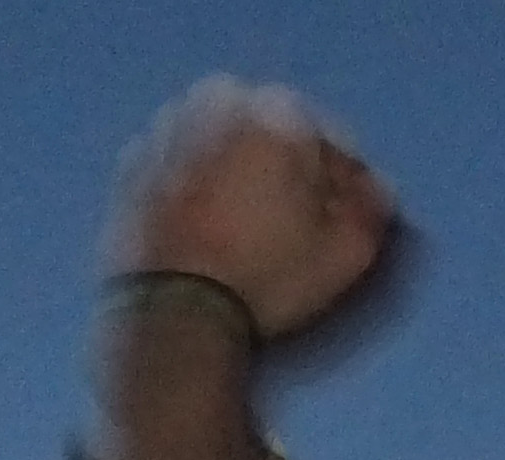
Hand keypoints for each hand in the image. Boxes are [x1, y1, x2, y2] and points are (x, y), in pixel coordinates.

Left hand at [106, 78, 398, 342]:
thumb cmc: (269, 277)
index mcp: (276, 112)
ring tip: (250, 229)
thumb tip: (373, 186)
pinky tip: (209, 231)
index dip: (345, 187)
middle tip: (296, 225)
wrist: (174, 311)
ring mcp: (166, 130)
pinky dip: (198, 188)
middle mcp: (217, 103)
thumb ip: (371, 207)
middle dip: (287, 172)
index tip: (345, 223)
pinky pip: (182, 168)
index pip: (329, 142)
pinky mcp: (131, 165)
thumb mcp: (348, 253)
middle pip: (270, 136)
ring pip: (222, 147)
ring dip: (240, 175)